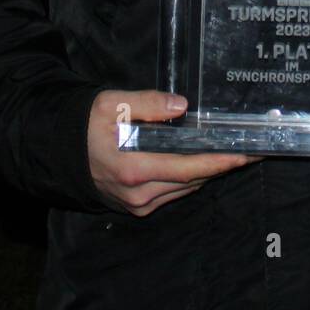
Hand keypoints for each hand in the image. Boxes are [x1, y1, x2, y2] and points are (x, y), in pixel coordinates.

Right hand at [88, 89, 260, 217]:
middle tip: (250, 150)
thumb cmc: (86, 124)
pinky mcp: (137, 206)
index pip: (187, 167)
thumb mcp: (111, 104)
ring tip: (233, 155)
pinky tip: (203, 163)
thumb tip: (181, 106)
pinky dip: (190, 178)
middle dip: (221, 165)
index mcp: (133, 168)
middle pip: (192, 180)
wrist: (59, 151)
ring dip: (208, 172)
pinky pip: (173, 193)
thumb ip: (147, 103)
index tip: (243, 155)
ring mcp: (138, 203)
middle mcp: (139, 193)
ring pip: (185, 188)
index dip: (218, 162)